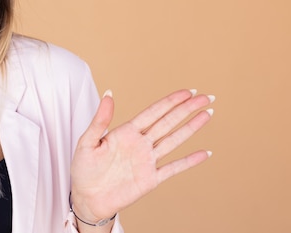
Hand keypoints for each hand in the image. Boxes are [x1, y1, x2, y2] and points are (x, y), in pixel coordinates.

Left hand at [70, 89, 213, 222]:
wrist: (86, 198)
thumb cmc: (84, 169)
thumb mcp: (87, 142)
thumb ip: (100, 120)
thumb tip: (108, 93)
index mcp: (126, 132)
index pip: (153, 112)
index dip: (171, 101)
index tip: (187, 92)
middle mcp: (141, 144)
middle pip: (168, 122)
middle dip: (187, 109)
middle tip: (206, 97)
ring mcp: (147, 161)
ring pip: (174, 140)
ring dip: (191, 128)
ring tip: (207, 114)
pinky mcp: (151, 179)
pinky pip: (173, 168)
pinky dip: (189, 161)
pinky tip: (204, 153)